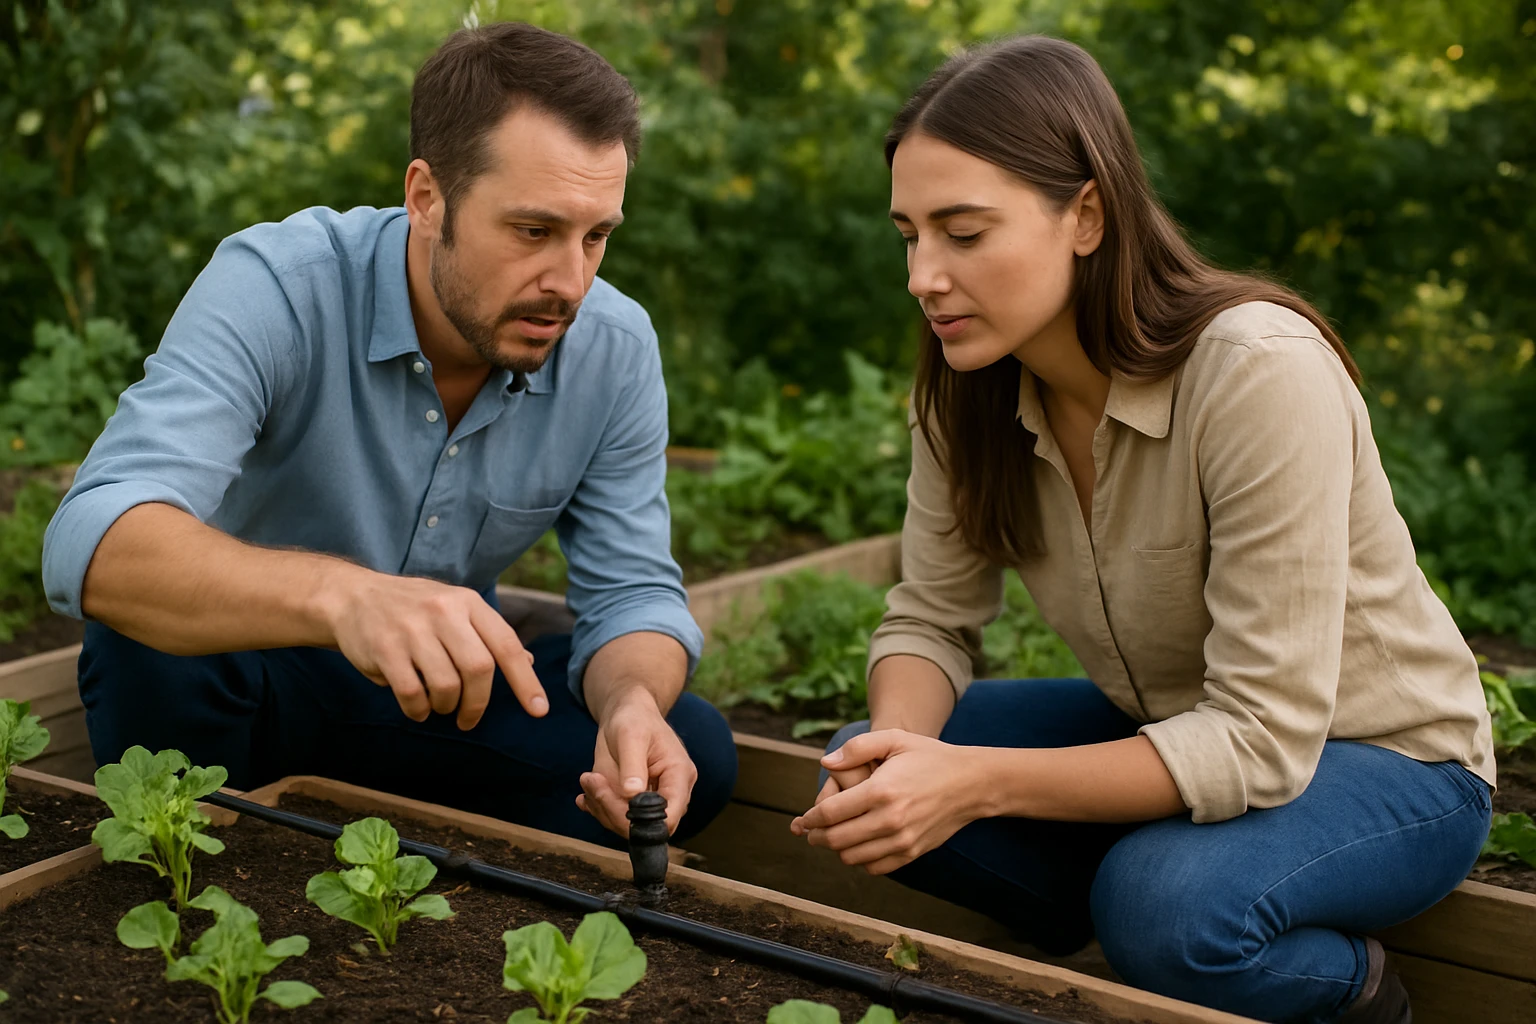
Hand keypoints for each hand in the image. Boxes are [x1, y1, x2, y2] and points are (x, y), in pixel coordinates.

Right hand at [326, 570, 545, 729]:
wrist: (352, 597)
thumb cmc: (414, 609)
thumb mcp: (455, 609)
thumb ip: (488, 635)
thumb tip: (526, 662)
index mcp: (467, 602)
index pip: (506, 645)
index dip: (526, 681)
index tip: (538, 709)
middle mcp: (443, 611)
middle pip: (479, 669)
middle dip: (478, 702)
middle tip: (468, 717)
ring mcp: (413, 629)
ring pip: (446, 685)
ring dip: (445, 706)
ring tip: (438, 705)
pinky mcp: (385, 649)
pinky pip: (412, 694)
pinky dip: (418, 710)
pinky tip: (417, 707)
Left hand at [577, 687, 695, 837]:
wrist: (626, 714)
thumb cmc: (634, 718)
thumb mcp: (631, 735)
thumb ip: (632, 765)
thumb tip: (632, 795)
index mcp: (679, 775)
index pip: (670, 814)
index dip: (643, 819)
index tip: (612, 798)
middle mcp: (670, 793)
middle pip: (646, 824)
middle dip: (613, 808)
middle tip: (591, 780)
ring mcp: (651, 800)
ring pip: (626, 824)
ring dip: (601, 806)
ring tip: (589, 778)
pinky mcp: (633, 803)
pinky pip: (615, 817)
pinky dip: (597, 806)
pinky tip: (589, 789)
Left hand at [789, 729, 985, 875]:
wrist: (971, 783)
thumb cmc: (929, 756)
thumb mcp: (894, 739)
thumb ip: (857, 747)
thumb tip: (826, 762)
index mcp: (881, 790)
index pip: (830, 813)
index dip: (809, 818)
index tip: (800, 820)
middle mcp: (890, 820)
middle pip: (836, 839)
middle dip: (816, 837)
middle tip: (809, 831)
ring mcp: (902, 840)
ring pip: (852, 857)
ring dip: (836, 849)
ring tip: (831, 837)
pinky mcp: (912, 852)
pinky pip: (874, 867)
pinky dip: (859, 860)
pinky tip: (857, 845)